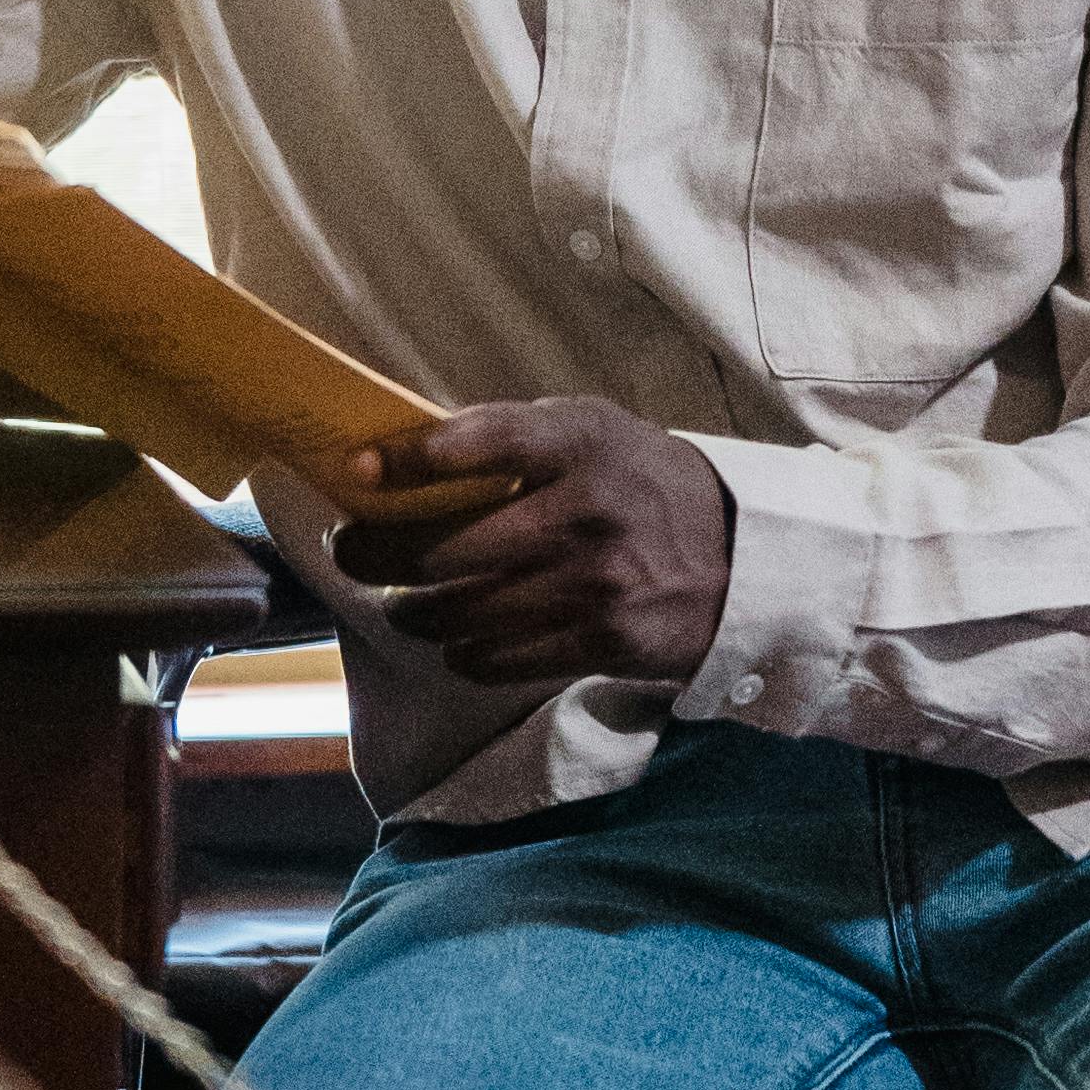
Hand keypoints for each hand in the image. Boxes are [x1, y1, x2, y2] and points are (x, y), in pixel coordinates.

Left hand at [328, 398, 734, 694]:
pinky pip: (496, 658)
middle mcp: (586, 511)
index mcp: (580, 441)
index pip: (482, 441)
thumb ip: (516, 436)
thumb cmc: (641, 481)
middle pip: (445, 548)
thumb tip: (406, 453)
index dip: (410, 458)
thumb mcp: (592, 431)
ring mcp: (595, 583)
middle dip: (376, 555)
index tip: (356, 471)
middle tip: (350, 552)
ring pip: (460, 613)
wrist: (739, 553)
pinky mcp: (602, 641)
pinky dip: (462, 652)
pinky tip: (457, 639)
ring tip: (399, 603)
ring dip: (411, 612)